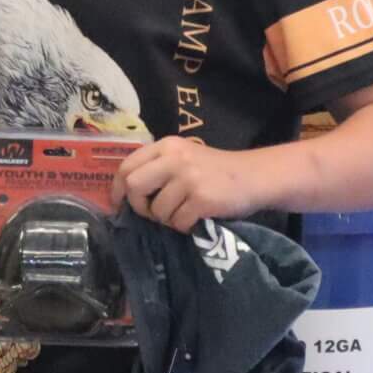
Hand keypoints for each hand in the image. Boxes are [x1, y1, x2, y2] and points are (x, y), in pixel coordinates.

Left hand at [114, 135, 273, 229]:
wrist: (255, 176)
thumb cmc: (216, 171)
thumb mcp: (185, 158)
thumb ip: (158, 168)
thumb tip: (125, 194)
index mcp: (166, 146)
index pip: (127, 166)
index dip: (117, 189)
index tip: (118, 205)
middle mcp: (174, 158)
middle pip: (133, 186)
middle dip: (139, 205)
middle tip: (153, 213)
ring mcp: (188, 178)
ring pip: (156, 210)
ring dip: (167, 220)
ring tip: (184, 213)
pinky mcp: (202, 198)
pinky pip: (177, 222)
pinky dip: (184, 227)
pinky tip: (197, 218)